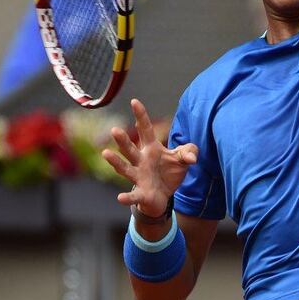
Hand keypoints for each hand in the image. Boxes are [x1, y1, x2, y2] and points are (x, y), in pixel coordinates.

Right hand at [102, 98, 197, 218]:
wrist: (163, 196)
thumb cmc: (169, 173)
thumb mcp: (182, 159)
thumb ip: (189, 152)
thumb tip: (192, 157)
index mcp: (151, 148)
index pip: (145, 129)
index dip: (140, 116)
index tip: (134, 101)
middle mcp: (141, 161)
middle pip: (130, 149)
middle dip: (123, 140)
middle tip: (114, 129)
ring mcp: (139, 177)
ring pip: (125, 168)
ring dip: (116, 162)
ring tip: (106, 154)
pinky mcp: (141, 194)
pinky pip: (133, 195)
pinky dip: (127, 197)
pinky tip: (120, 198)